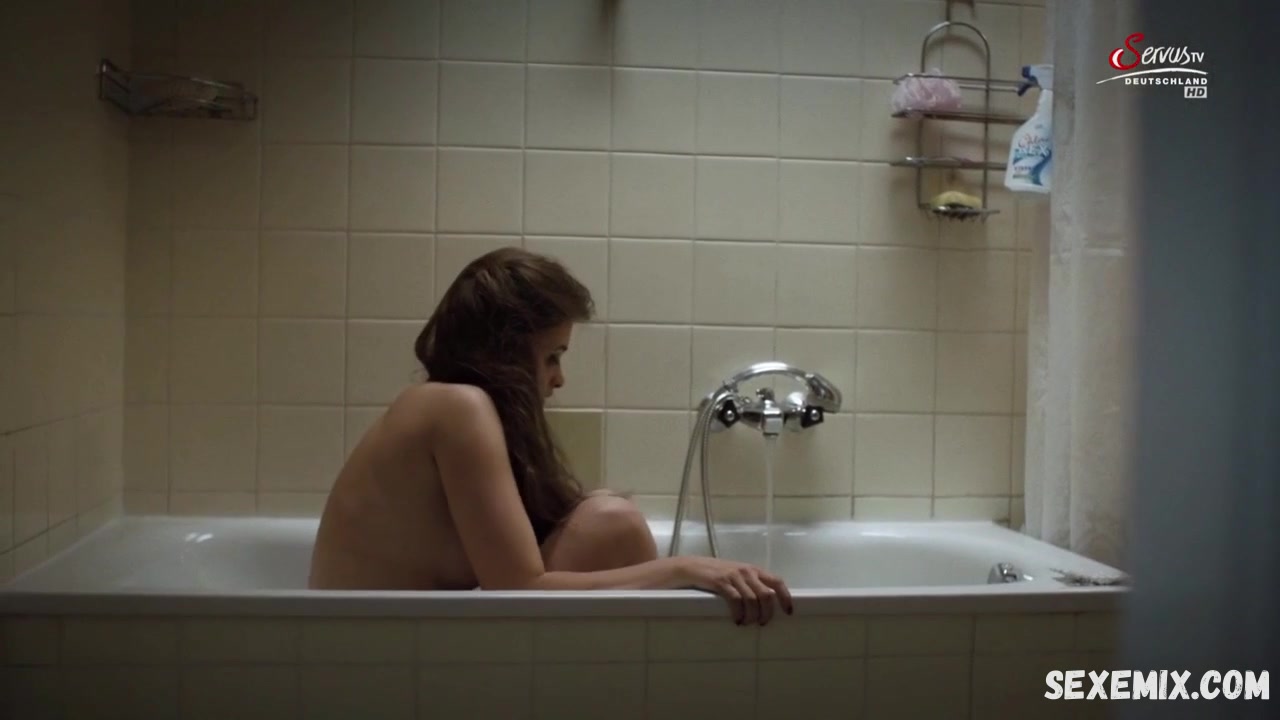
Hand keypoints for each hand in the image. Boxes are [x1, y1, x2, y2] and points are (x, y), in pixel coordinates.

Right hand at [675, 556, 793, 625]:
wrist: (692, 567)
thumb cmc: (716, 574)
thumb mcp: (737, 576)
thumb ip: (751, 584)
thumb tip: (767, 604)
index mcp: (754, 570)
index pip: (777, 581)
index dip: (785, 597)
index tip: (788, 612)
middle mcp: (747, 571)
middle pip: (767, 595)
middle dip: (767, 613)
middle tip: (761, 623)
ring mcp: (734, 576)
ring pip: (753, 600)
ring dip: (752, 617)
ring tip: (746, 623)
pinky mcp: (721, 582)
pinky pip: (736, 601)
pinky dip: (739, 614)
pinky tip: (736, 620)